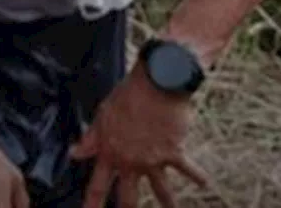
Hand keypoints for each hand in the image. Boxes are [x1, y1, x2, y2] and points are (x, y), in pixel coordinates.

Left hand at [70, 66, 208, 207]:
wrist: (156, 84)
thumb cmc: (127, 96)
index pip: (98, 187)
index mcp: (111, 153)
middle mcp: (132, 162)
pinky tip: (205, 183)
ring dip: (167, 204)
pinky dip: (198, 176)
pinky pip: (188, 169)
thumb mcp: (102, 116)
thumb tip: (74, 153)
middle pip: (128, 198)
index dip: (92, 205)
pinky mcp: (174, 152)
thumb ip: (90, 139)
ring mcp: (154, 160)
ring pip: (161, 192)